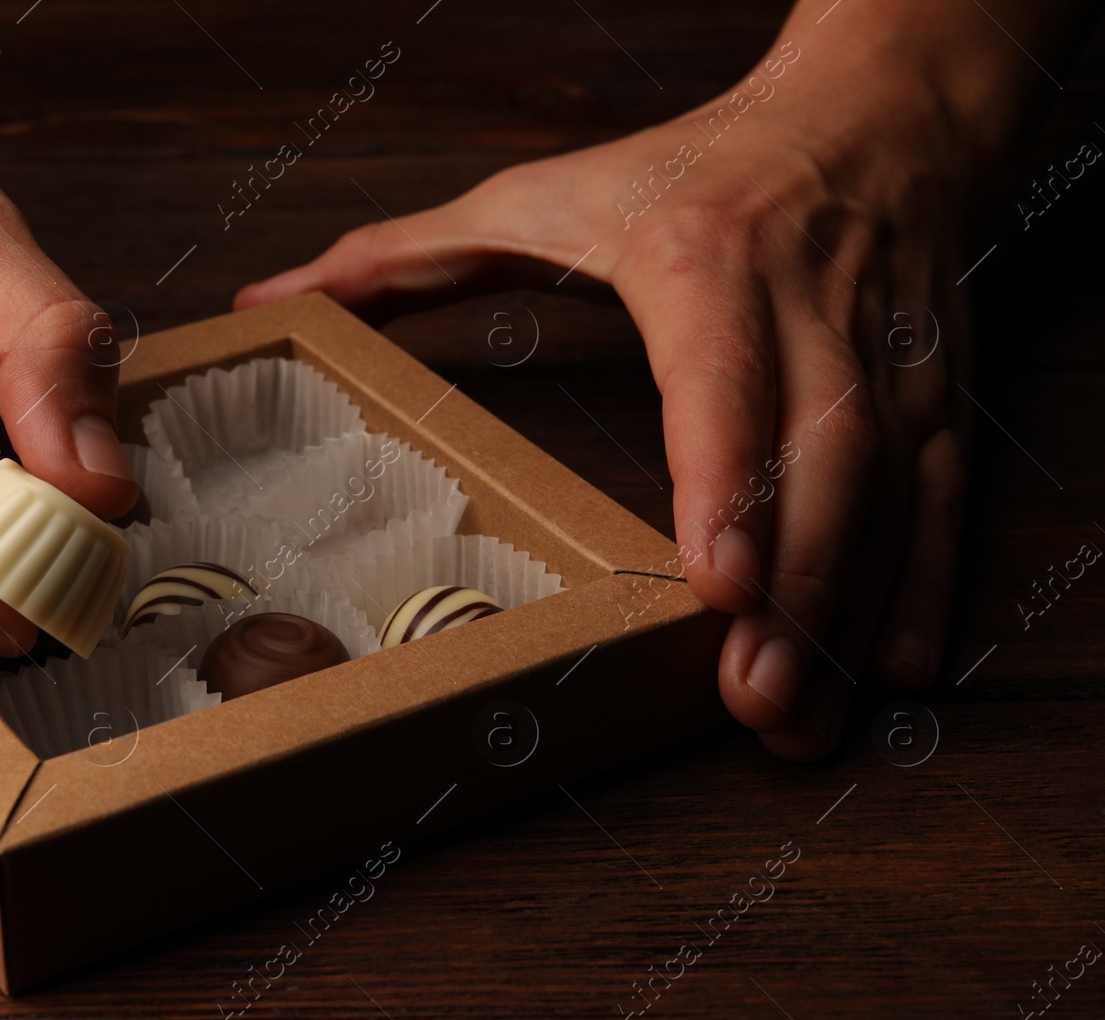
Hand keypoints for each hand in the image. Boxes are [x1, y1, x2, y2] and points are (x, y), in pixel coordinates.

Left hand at [237, 33, 989, 759]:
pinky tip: (895, 663)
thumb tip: (266, 300)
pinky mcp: (938, 379)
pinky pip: (947, 485)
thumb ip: (403, 255)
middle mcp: (808, 305)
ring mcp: (886, 348)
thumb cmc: (694, 167)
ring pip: (888, 485)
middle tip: (751, 702)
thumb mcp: (543, 195)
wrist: (873, 111)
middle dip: (791, 587)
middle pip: (816, 455)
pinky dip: (928, 578)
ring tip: (802, 716)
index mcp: (701, 258)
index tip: (716, 583)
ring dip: (850, 606)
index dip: (725, 479)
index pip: (720, 377)